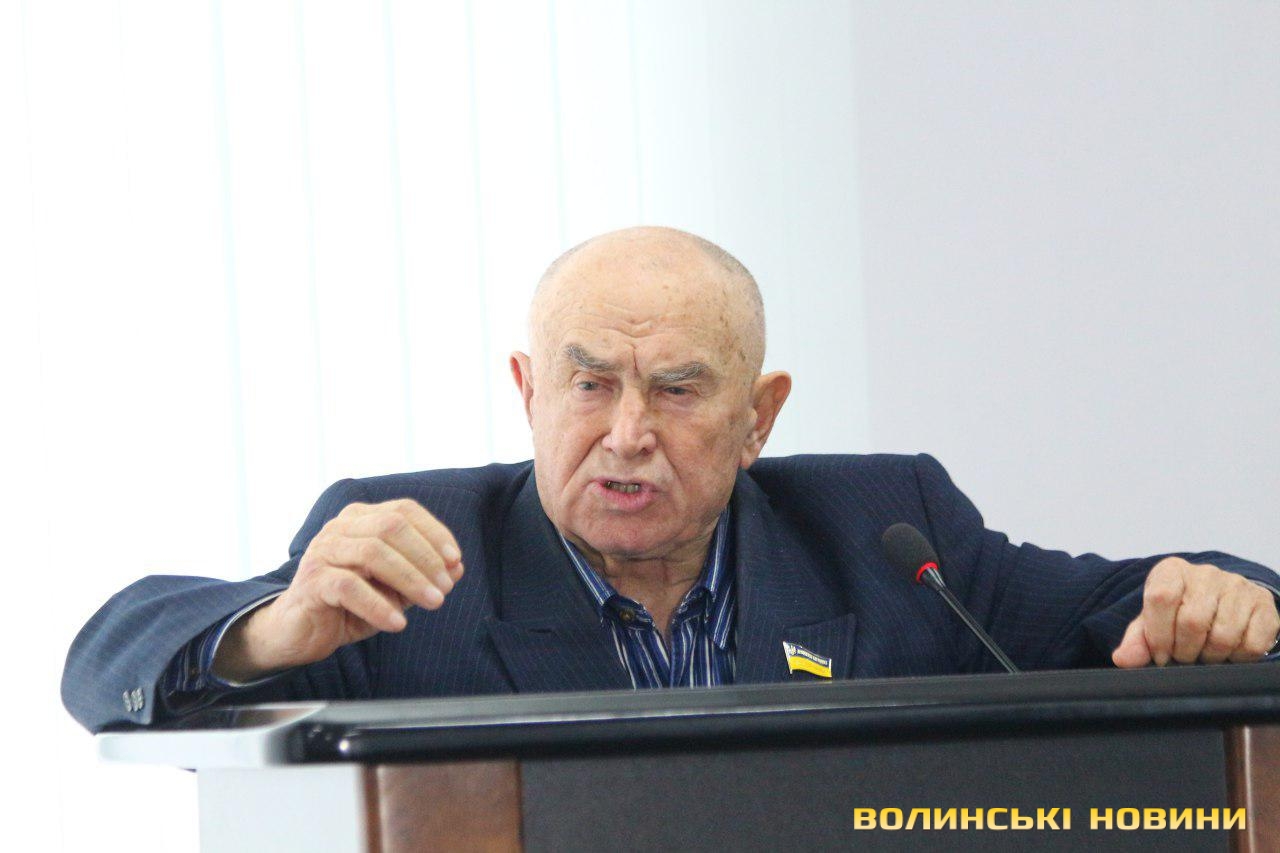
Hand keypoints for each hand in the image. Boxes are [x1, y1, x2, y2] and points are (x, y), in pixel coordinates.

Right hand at [214, 499, 463, 680]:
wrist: (302, 631)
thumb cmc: (352, 604)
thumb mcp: (395, 589)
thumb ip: (423, 576)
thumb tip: (457, 568)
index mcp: (361, 518)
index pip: (404, 510)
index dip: (434, 532)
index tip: (455, 561)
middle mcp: (340, 527)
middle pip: (391, 527)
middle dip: (425, 557)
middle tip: (445, 589)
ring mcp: (323, 550)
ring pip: (372, 552)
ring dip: (409, 579)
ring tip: (433, 603)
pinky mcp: (312, 580)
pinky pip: (349, 586)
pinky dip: (379, 604)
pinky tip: (398, 623)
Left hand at [1111, 557, 1278, 667]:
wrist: (1220, 600)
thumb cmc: (1179, 611)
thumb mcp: (1153, 621)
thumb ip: (1136, 640)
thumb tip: (1123, 658)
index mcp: (1172, 571)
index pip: (1160, 598)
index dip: (1158, 634)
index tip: (1161, 654)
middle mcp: (1206, 574)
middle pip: (1192, 620)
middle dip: (1185, 650)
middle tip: (1184, 656)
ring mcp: (1238, 586)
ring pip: (1224, 634)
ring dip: (1211, 655)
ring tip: (1204, 653)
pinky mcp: (1263, 604)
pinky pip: (1252, 643)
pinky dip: (1238, 657)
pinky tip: (1228, 651)